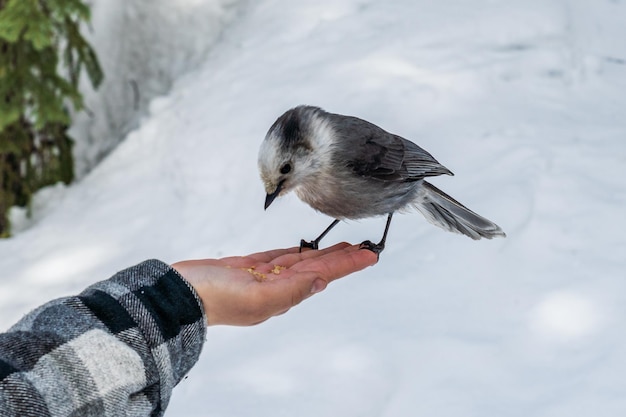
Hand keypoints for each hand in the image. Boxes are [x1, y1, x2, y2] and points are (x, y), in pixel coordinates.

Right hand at [172, 242, 377, 325]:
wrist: (179, 293)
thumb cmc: (214, 298)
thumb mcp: (256, 297)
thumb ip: (291, 290)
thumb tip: (321, 282)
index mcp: (282, 295)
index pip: (323, 275)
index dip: (347, 264)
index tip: (370, 255)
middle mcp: (277, 286)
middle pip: (317, 267)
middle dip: (341, 257)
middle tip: (364, 248)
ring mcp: (263, 276)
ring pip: (301, 260)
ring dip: (323, 253)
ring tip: (344, 246)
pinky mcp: (248, 266)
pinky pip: (280, 256)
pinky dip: (296, 252)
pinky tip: (307, 250)